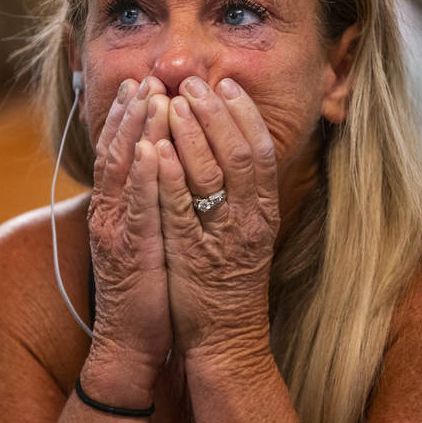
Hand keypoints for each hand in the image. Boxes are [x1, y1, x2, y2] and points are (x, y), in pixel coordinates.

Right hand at [86, 77, 172, 388]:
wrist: (129, 340)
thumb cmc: (141, 287)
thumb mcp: (138, 237)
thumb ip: (139, 204)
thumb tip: (150, 172)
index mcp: (112, 208)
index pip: (115, 153)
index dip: (125, 117)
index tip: (139, 85)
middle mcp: (108, 212)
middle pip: (115, 152)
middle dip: (131, 112)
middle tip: (145, 78)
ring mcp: (116, 230)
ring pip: (124, 171)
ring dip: (137, 131)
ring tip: (150, 98)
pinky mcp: (132, 251)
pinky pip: (139, 207)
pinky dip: (145, 176)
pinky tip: (153, 150)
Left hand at [158, 76, 279, 358]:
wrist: (224, 340)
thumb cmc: (229, 281)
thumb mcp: (244, 232)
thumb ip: (239, 193)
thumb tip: (226, 147)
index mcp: (264, 212)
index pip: (263, 151)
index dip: (245, 114)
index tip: (226, 83)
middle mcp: (250, 221)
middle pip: (241, 154)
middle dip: (217, 113)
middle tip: (194, 82)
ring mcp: (222, 238)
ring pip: (214, 176)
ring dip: (193, 134)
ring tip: (174, 100)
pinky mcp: (191, 257)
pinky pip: (182, 211)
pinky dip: (171, 177)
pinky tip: (157, 149)